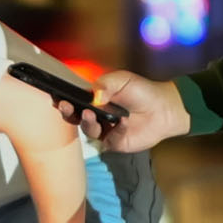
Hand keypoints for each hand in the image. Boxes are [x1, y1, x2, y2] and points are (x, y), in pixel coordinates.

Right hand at [56, 69, 187, 151]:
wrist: (164, 108)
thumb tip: (93, 95)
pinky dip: (114, 131)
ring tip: (91, 114)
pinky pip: (107, 139)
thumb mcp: (122, 80)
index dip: (65, 100)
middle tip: (66, 106)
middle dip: (68, 112)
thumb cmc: (142, 91)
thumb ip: (105, 84)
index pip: (74, 100)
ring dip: (87, 122)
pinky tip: (123, 122)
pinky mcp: (114, 142)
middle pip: (75, 117)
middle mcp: (96, 115)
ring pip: (88, 130)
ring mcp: (105, 130)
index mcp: (95, 99)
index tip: (58, 97)